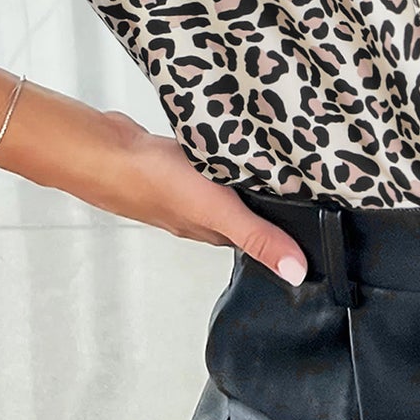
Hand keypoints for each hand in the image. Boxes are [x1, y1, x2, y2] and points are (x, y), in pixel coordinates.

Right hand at [89, 113, 310, 285]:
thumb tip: (296, 272)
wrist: (104, 151)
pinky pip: (206, 167)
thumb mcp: (219, 211)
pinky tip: (227, 147)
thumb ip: (258, 237)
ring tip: (269, 164)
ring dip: (243, 181)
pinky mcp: (174, 165)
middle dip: (268, 202)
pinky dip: (220, 161)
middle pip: (244, 213)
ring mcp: (186, 190)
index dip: (284, 233)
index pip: (259, 238)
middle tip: (300, 186)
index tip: (314, 223)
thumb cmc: (154, 182)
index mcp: (216, 232)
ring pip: (225, 190)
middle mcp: (202, 215)